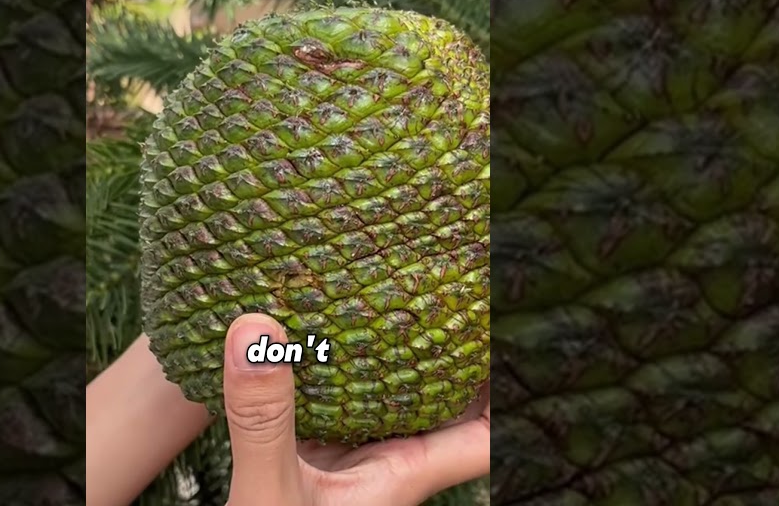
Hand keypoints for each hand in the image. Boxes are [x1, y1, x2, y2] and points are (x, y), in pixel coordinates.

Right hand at [221, 313, 489, 505]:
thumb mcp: (268, 490)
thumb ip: (265, 420)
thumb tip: (258, 332)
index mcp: (405, 474)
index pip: (485, 435)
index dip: (512, 388)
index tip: (520, 328)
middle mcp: (391, 464)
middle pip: (452, 406)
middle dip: (464, 356)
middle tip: (465, 293)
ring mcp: (356, 459)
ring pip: (404, 400)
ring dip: (413, 358)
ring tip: (416, 297)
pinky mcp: (317, 456)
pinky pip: (351, 400)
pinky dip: (355, 366)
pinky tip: (334, 332)